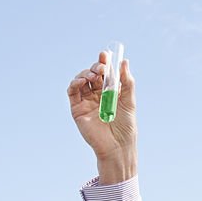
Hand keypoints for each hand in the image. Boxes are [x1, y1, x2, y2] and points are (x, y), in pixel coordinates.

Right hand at [66, 50, 136, 183]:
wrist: (118, 146)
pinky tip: (82, 80)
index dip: (104, 62)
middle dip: (96, 67)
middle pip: (92, 74)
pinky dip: (75, 83)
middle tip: (102, 68)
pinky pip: (72, 92)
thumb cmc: (126, 126)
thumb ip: (127, 82)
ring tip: (94, 75)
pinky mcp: (77, 109)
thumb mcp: (129, 101)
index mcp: (109, 92)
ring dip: (85, 73)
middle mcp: (96, 95)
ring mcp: (86, 102)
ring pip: (80, 80)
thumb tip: (124, 62)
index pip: (105, 73)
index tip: (106, 54)